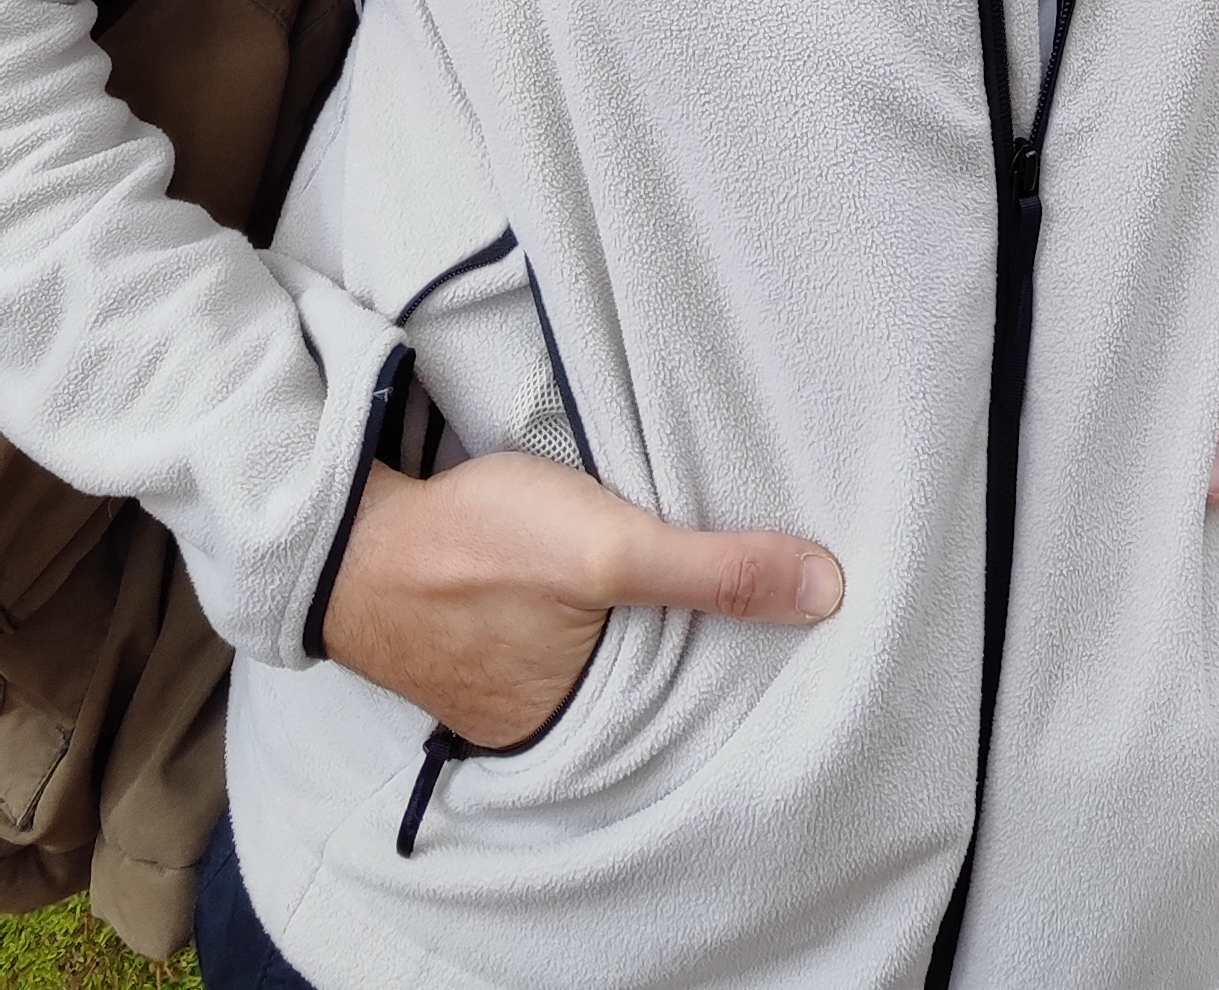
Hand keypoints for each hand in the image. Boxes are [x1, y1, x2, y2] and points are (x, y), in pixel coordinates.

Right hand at [321, 450, 843, 747]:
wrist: (355, 537)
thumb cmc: (477, 543)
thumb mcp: (611, 546)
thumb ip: (714, 572)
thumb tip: (825, 592)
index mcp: (591, 717)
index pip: (696, 699)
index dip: (740, 660)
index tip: (783, 620)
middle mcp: (553, 720)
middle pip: (651, 677)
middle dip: (689, 641)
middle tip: (732, 584)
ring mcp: (514, 688)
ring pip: (606, 655)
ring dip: (633, 621)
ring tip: (673, 574)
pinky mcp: (487, 647)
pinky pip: (559, 638)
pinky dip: (585, 612)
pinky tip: (596, 579)